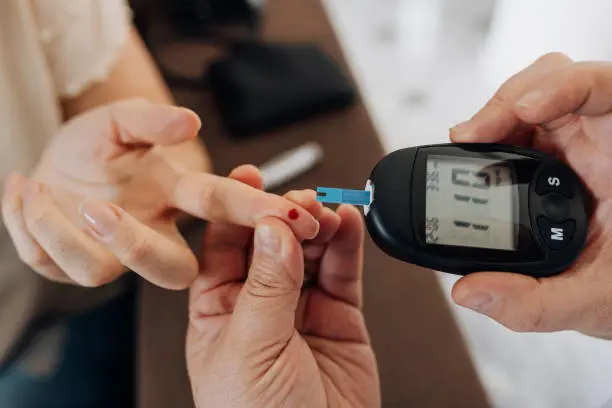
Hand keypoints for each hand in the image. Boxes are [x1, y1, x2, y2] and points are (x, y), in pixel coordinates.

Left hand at [1, 99, 318, 288]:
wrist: (49, 165)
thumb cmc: (93, 147)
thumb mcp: (117, 120)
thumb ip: (150, 120)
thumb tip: (191, 123)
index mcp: (174, 198)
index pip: (220, 207)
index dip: (256, 212)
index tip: (292, 213)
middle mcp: (152, 234)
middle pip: (171, 268)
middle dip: (137, 246)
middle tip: (95, 208)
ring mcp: (113, 257)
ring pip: (100, 271)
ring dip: (61, 228)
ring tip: (39, 186)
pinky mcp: (71, 266)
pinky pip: (51, 262)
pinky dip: (28, 223)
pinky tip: (23, 190)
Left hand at [186, 168, 379, 407]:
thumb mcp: (251, 350)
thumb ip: (268, 286)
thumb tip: (275, 230)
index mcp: (218, 309)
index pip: (223, 246)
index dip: (237, 211)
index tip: (249, 178)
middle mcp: (259, 303)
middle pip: (270, 240)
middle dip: (284, 215)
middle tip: (300, 202)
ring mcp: (301, 306)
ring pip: (310, 249)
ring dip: (319, 224)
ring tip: (327, 211)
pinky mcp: (340, 315)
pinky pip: (344, 270)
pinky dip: (349, 243)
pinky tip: (349, 223)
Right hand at [450, 52, 611, 337]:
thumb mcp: (596, 301)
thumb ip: (537, 303)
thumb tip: (472, 289)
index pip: (601, 89)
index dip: (560, 85)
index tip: (523, 109)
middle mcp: (598, 142)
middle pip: (551, 82)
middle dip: (503, 104)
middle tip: (470, 139)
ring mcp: (574, 147)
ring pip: (527, 101)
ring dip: (491, 118)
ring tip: (465, 147)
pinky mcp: (552, 158)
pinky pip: (517, 130)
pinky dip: (489, 140)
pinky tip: (474, 161)